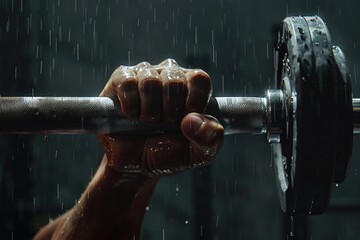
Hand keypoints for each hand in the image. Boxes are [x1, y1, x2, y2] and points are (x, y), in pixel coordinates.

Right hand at [98, 59, 223, 176]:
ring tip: (147, 121)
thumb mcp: (198, 154)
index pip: (199, 79)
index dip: (194, 100)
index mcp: (192, 88)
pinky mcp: (120, 80)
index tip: (186, 120)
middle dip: (170, 109)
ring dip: (150, 109)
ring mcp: (145, 75)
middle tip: (164, 124)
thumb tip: (192, 120)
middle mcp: (170, 76)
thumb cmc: (168, 154)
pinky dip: (130, 103)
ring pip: (150, 80)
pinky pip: (127, 82)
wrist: (135, 164)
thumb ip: (210, 140)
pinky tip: (131, 114)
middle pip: (175, 80)